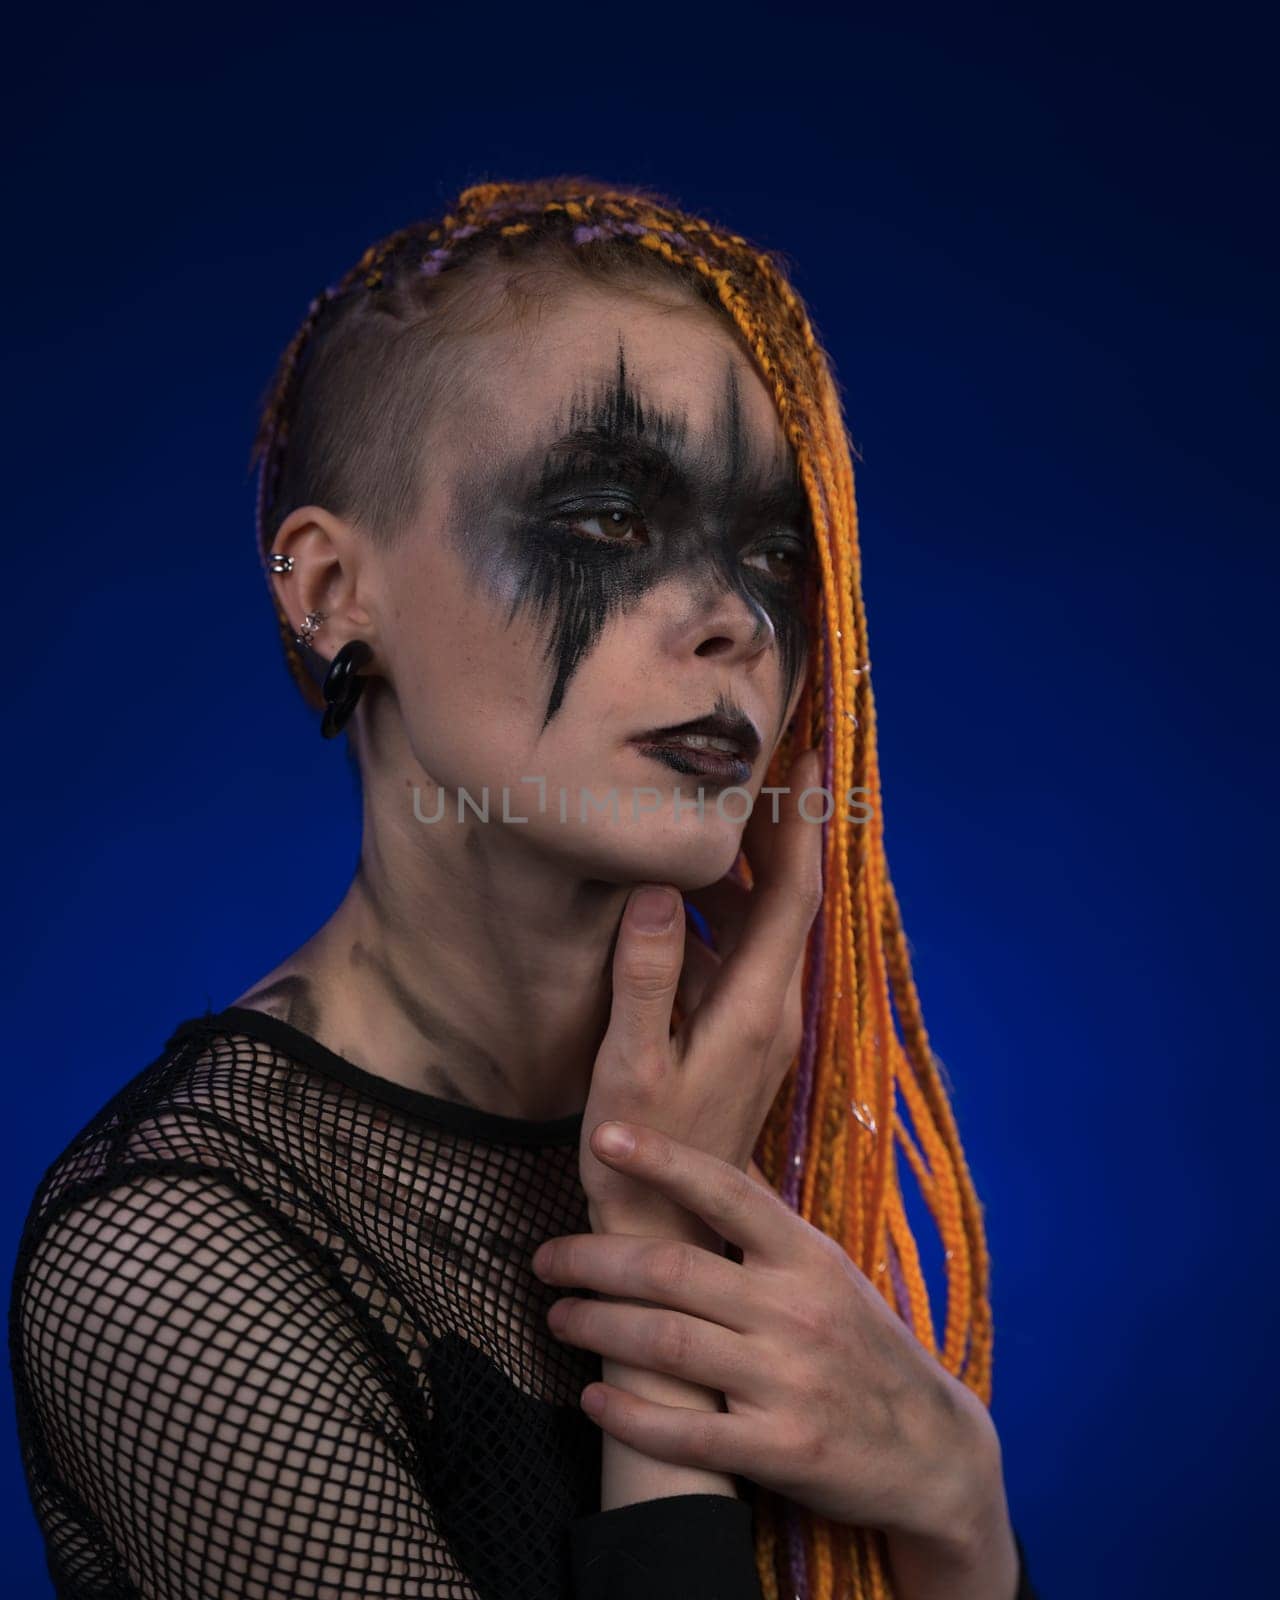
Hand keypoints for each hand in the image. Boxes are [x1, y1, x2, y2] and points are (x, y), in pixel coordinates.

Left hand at [532, 1121, 1004, 1546]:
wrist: (934, 1449)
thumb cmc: (864, 1343)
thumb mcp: (830, 1269)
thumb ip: (767, 1222)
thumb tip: (711, 1148)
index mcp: (808, 1256)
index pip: (727, 1191)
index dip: (662, 1159)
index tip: (602, 1135)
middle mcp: (798, 1310)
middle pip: (673, 1271)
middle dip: (594, 1260)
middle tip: (544, 1259)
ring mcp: (790, 1383)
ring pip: (668, 1345)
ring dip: (597, 1328)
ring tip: (557, 1317)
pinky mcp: (783, 1451)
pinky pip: (687, 1435)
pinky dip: (630, 1414)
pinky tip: (592, 1399)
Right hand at [578, 746, 823, 1243]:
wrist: (672, 1233)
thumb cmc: (644, 1153)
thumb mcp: (631, 1066)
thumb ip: (644, 977)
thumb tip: (660, 889)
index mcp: (754, 1007)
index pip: (794, 895)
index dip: (802, 826)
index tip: (810, 760)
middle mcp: (771, 1009)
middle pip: (788, 898)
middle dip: (781, 827)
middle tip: (764, 757)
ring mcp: (759, 1025)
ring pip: (765, 923)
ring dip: (752, 866)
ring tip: (725, 804)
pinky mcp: (740, 1039)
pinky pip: (742, 951)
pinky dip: (726, 909)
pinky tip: (688, 890)